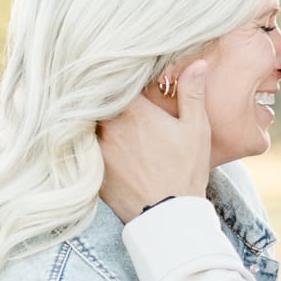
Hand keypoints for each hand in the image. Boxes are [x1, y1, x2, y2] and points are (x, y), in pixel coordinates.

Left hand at [97, 60, 211, 218]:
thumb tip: (198, 64)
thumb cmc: (185, 171)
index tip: (119, 69)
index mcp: (132, 110)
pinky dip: (89, 139)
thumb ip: (192, 94)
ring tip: (108, 123)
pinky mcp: (90, 166)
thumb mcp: (196, 130)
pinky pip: (83, 144)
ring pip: (86, 120)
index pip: (113, 78)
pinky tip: (102, 143)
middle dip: (103, 94)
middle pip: (96, 97)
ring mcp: (95, 147)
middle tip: (106, 90)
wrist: (167, 216)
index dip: (116, 73)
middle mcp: (107, 125)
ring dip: (94, 116)